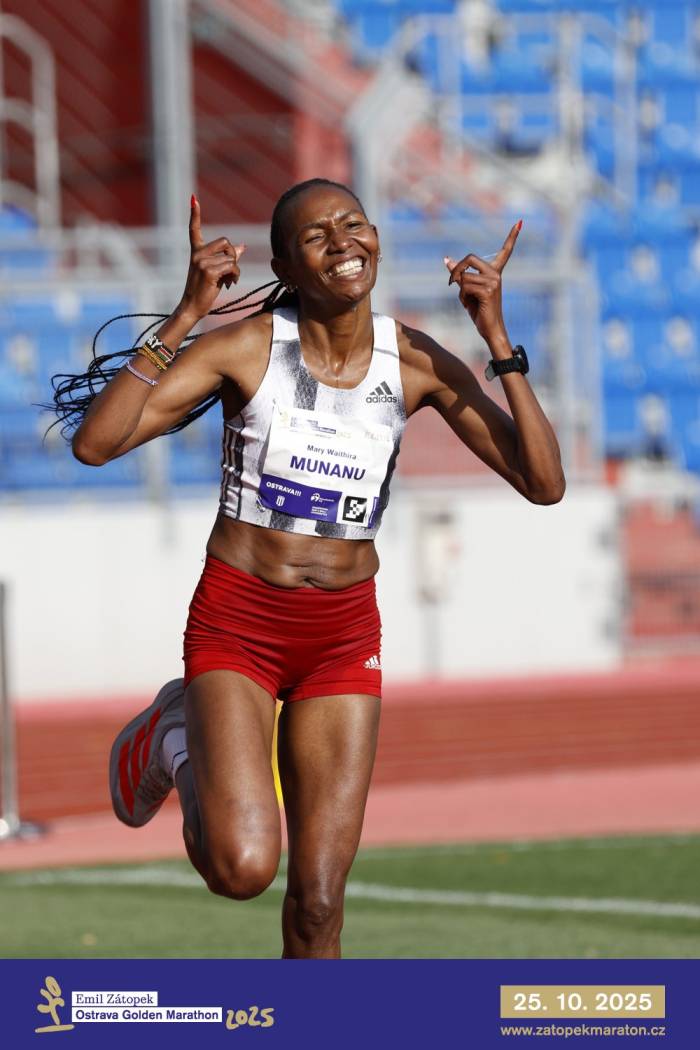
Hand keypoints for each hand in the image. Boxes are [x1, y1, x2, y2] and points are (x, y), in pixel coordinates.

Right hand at [178, 195, 245, 320]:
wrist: (192, 307)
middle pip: (225, 242)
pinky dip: (235, 276)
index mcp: (196, 252)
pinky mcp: (208, 271)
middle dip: (233, 255)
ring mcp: (201, 262)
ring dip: (235, 270)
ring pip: (231, 257)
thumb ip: (228, 258)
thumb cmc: (204, 291)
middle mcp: (197, 254)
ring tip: (229, 281)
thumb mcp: (216, 272)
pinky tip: (230, 284)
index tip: (193, 199)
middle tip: (231, 270)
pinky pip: (232, 267)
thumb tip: (243, 246)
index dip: (195, 214)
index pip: (194, 230)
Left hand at [444, 221, 520, 344]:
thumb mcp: (468, 290)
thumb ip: (460, 275)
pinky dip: (462, 297)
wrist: (490, 329)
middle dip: (457, 269)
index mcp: (495, 272)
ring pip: (464, 277)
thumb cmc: (479, 311)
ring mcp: (493, 281)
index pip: (505, 251)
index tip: (519, 222)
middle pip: (470, 258)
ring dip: (460, 290)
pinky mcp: (488, 290)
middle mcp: (496, 274)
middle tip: (452, 282)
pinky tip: (471, 305)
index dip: (512, 237)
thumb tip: (447, 260)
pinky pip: (465, 287)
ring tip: (469, 302)